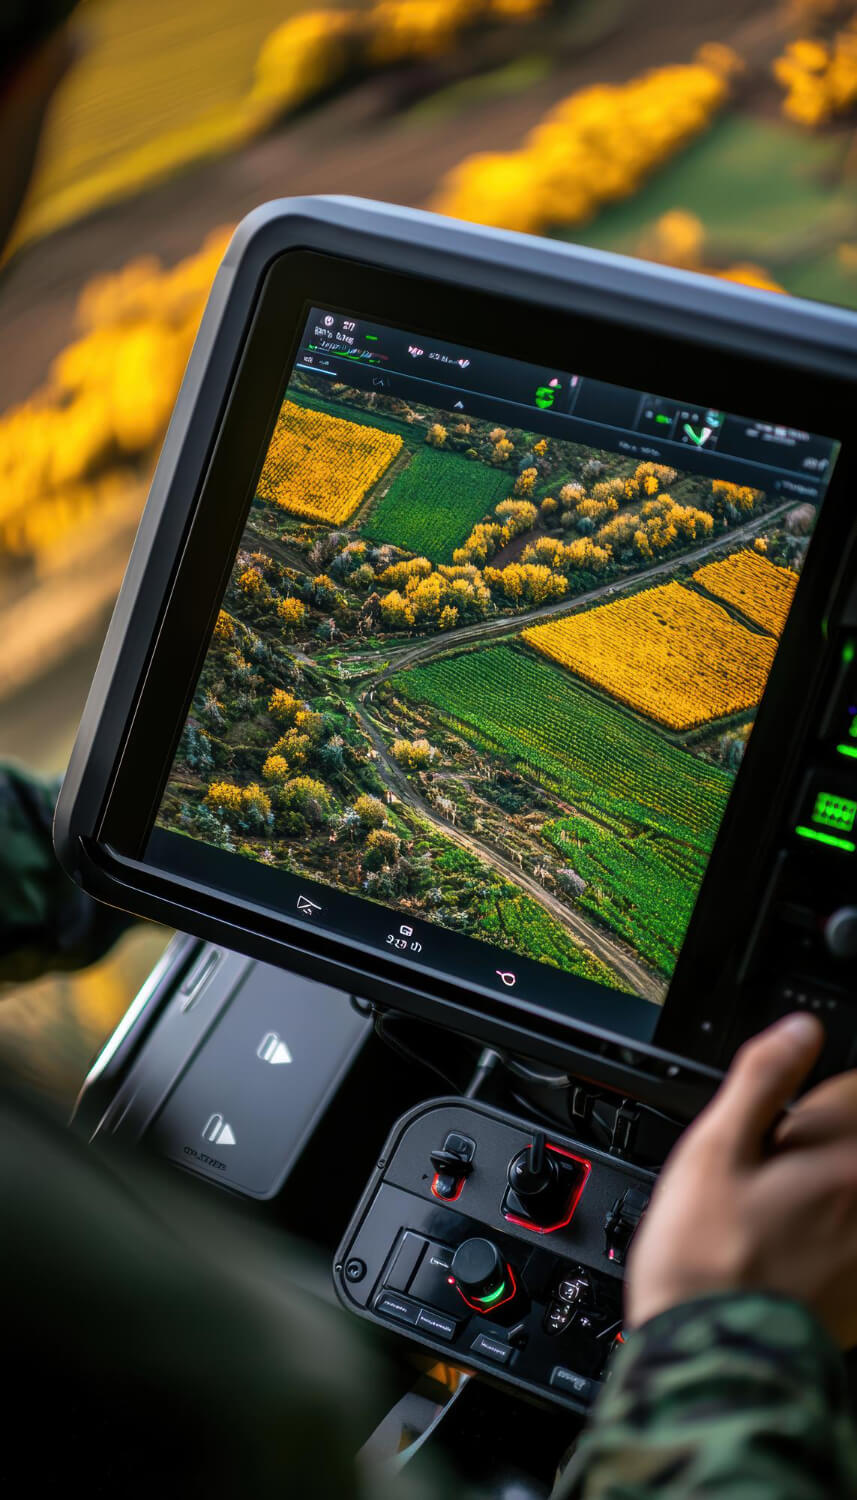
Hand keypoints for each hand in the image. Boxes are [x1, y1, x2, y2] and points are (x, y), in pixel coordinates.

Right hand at [627, 1012, 856, 1346]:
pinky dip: (832, 1236)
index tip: (785, 1115)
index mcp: (841, 1155)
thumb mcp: (715, 1147)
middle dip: (824, 1143)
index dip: (818, 1091)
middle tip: (774, 1170)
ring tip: (775, 1215)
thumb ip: (764, 1078)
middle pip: (856, 1142)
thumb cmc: (704, 1254)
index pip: (856, 1088)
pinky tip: (792, 1252)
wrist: (716, 1354)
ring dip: (827, 1188)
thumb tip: (801, 1028)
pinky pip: (852, 1243)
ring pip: (853, 1191)